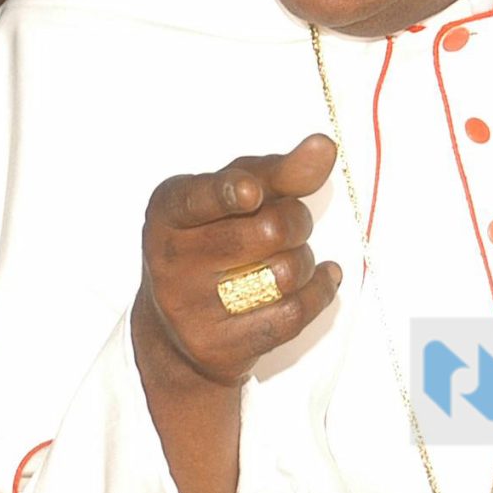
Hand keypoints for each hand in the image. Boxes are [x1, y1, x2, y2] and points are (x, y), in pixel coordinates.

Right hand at [135, 134, 341, 392]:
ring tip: (291, 259)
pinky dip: (320, 292)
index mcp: (169, 210)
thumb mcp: (235, 199)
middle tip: (291, 225)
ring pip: (285, 274)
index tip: (250, 194)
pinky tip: (321, 278)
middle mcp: (169, 258)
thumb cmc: (215, 242)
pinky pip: (293, 314)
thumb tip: (324, 146)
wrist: (177, 331)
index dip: (228, 194)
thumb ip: (278, 172)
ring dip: (305, 261)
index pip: (199, 199)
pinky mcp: (218, 346)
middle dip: (298, 222)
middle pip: (267, 231)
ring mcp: (190, 307)